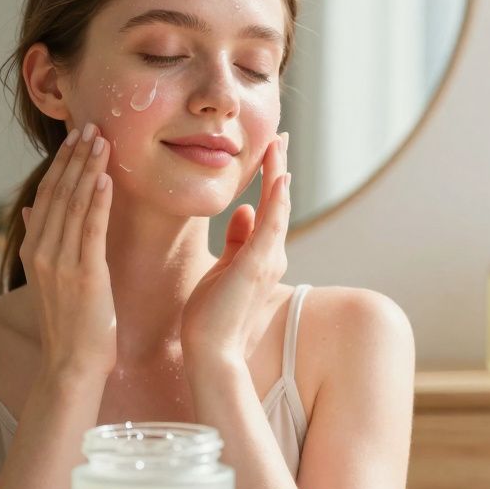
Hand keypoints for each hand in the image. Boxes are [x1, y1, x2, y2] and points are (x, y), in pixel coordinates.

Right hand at [20, 122, 116, 381]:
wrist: (71, 365)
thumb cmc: (69, 324)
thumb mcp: (48, 279)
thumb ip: (41, 240)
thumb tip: (32, 208)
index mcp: (34, 250)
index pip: (47, 195)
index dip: (62, 164)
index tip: (76, 137)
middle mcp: (42, 252)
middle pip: (59, 192)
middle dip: (75, 156)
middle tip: (91, 125)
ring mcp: (60, 263)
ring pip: (74, 204)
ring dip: (88, 168)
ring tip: (101, 140)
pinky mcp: (84, 275)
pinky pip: (90, 229)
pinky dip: (98, 201)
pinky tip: (106, 178)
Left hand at [181, 132, 290, 370]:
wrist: (209, 352)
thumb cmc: (211, 317)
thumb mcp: (223, 270)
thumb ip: (236, 240)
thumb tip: (245, 210)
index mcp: (261, 257)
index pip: (269, 208)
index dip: (271, 178)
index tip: (270, 151)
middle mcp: (271, 256)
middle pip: (279, 203)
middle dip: (279, 168)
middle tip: (280, 136)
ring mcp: (267, 261)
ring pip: (279, 208)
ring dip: (279, 174)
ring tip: (278, 145)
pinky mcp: (257, 267)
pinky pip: (272, 226)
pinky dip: (277, 201)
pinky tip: (280, 178)